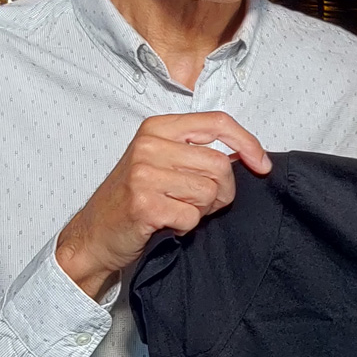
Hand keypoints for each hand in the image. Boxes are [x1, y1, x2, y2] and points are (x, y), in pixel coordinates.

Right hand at [55, 112, 270, 299]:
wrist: (94, 234)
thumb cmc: (132, 199)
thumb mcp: (161, 161)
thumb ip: (197, 152)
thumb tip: (247, 157)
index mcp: (158, 127)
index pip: (218, 122)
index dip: (248, 143)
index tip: (262, 165)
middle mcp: (149, 145)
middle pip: (220, 165)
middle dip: (221, 193)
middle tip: (198, 204)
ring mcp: (144, 174)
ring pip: (209, 193)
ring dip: (200, 211)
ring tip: (176, 211)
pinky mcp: (144, 204)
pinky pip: (191, 218)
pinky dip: (185, 228)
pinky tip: (165, 224)